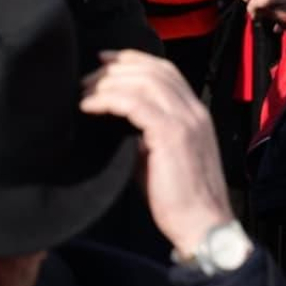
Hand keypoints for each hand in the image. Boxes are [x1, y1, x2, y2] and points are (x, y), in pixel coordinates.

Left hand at [79, 50, 233, 257]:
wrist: (201, 227)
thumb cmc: (177, 198)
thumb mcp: (160, 153)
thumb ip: (144, 130)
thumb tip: (112, 115)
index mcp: (194, 113)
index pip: (165, 70)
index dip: (132, 59)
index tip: (103, 60)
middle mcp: (193, 111)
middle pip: (152, 69)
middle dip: (115, 68)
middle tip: (86, 78)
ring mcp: (185, 121)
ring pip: (143, 81)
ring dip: (108, 82)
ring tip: (83, 92)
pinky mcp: (172, 135)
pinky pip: (134, 103)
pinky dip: (107, 100)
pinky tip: (88, 107)